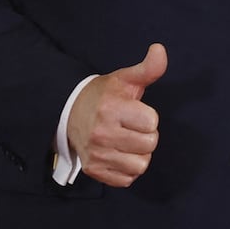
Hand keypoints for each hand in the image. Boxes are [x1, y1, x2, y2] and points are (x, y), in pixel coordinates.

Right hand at [67, 43, 166, 186]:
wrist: (69, 112)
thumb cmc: (104, 95)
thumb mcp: (125, 79)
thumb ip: (148, 68)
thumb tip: (160, 49)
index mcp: (112, 109)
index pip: (152, 122)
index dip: (149, 117)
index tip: (135, 112)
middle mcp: (102, 133)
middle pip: (149, 144)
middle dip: (146, 135)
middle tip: (132, 127)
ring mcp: (97, 154)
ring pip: (140, 165)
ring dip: (139, 154)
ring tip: (127, 141)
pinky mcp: (94, 171)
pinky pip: (127, 179)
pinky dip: (127, 169)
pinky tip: (119, 154)